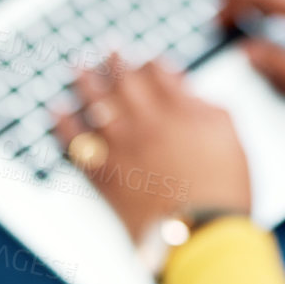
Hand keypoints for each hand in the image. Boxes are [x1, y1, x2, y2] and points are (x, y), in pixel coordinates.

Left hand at [53, 54, 250, 240]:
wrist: (201, 232)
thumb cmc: (222, 187)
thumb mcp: (228, 134)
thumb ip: (204, 105)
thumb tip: (184, 89)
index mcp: (177, 108)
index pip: (156, 72)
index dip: (147, 62)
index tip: (142, 58)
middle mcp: (144, 121)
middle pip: (121, 81)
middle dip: (112, 62)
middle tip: (104, 51)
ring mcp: (120, 147)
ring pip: (93, 104)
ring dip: (82, 81)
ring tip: (74, 67)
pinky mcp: (104, 174)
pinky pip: (75, 143)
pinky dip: (63, 125)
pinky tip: (57, 112)